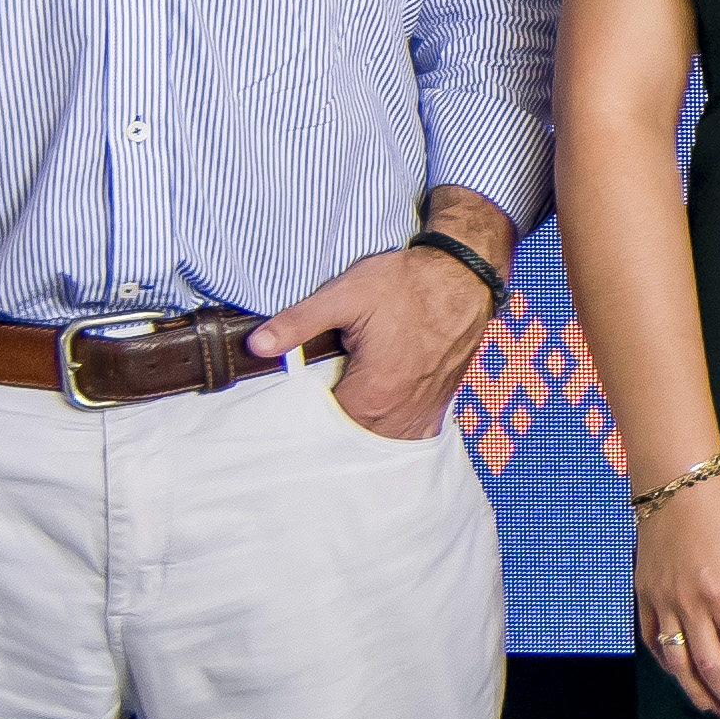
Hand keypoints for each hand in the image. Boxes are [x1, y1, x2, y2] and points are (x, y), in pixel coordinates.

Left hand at [254, 236, 502, 437]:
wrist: (462, 275)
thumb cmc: (406, 284)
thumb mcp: (344, 295)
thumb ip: (298, 323)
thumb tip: (257, 345)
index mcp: (374, 390)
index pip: (330, 427)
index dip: (309, 420)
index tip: (296, 406)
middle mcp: (402, 408)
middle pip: (357, 441)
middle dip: (335, 431)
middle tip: (316, 412)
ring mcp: (424, 408)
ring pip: (386, 443)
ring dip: (364, 436)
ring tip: (345, 419)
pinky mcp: (440, 400)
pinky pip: (413, 435)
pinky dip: (393, 434)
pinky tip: (380, 423)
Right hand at [635, 472, 719, 718]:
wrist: (674, 476)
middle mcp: (686, 603)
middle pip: (708, 667)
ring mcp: (660, 600)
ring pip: (675, 662)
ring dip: (696, 691)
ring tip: (714, 710)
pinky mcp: (643, 592)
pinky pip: (651, 640)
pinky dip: (666, 664)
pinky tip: (679, 676)